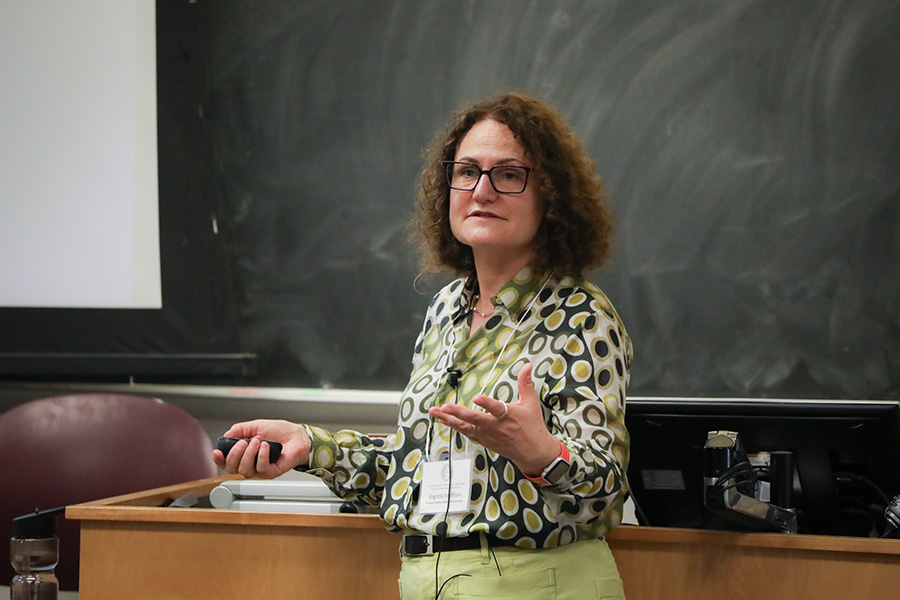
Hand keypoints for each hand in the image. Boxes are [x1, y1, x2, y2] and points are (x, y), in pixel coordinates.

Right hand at [212, 419, 309, 478]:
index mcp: (243, 454)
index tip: (217, 452)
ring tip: (258, 442)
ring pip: (244, 470)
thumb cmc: (279, 432)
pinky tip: (266, 447)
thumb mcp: (256, 426)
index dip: (219, 459)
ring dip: (249, 454)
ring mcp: (259, 470)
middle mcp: (249, 464)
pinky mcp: (270, 473)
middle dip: (234, 454)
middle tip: (244, 443)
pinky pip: (260, 469)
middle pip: (231, 468)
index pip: (225, 462)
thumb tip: (226, 436)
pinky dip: (262, 456)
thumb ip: (239, 430)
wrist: (297, 436)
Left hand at [427, 362, 559, 474]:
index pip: (496, 408)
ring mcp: (488, 435)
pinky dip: (454, 427)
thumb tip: (527, 365)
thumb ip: (525, 383)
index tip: (477, 397)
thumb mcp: (531, 403)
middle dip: (458, 413)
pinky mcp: (483, 441)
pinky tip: (443, 420)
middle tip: (444, 407)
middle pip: (474, 419)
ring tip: (435, 412)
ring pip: (465, 428)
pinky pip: (466, 433)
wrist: (533, 452)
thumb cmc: (532, 426)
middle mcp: (496, 427)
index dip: (486, 403)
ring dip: (449, 420)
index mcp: (508, 416)